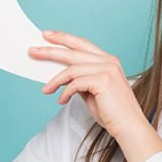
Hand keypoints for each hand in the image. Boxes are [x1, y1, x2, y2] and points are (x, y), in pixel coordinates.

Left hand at [32, 30, 146, 137]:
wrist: (129, 126)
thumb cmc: (112, 112)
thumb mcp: (92, 91)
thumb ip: (80, 79)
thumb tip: (61, 76)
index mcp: (108, 60)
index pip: (81, 44)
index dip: (63, 38)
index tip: (47, 35)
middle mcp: (108, 61)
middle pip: (73, 51)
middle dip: (50, 50)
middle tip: (33, 51)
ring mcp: (107, 69)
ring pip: (72, 69)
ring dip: (55, 80)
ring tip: (46, 90)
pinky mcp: (104, 81)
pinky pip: (75, 83)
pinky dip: (65, 92)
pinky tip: (61, 100)